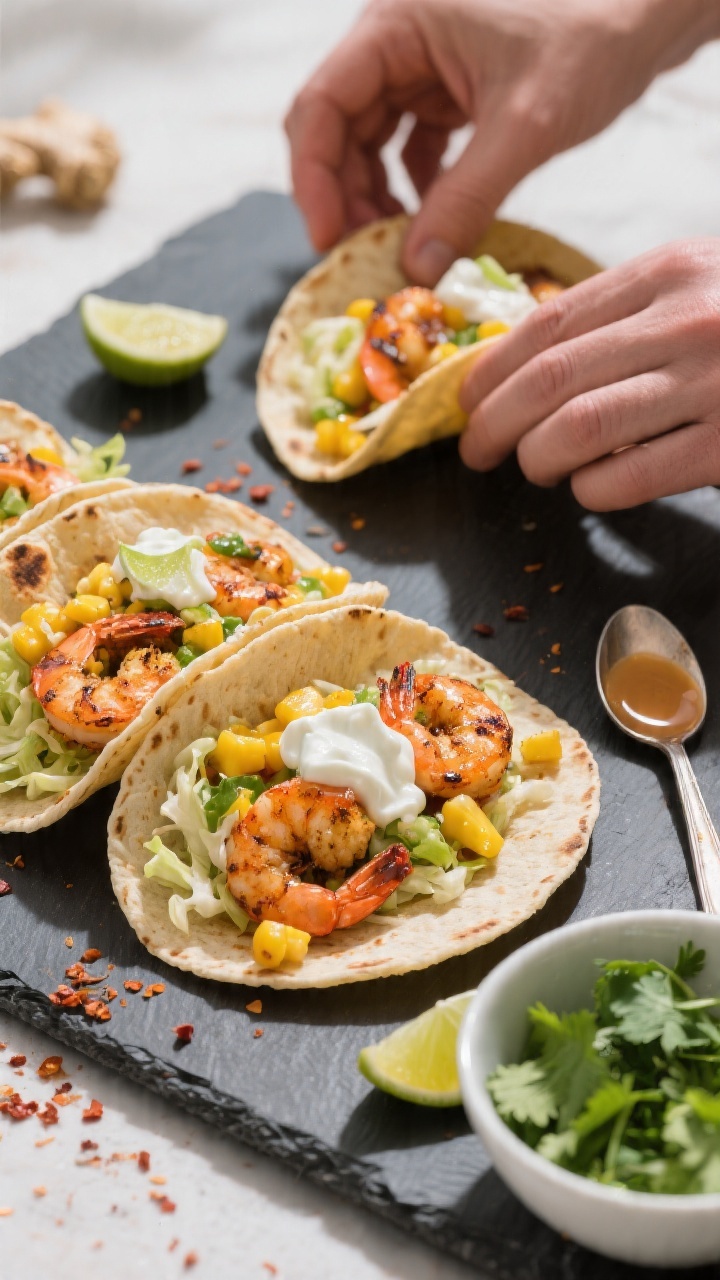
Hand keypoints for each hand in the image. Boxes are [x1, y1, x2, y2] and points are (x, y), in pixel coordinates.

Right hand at [285, 0, 717, 283]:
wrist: (645, 19)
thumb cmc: (591, 44)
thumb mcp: (525, 127)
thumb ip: (466, 199)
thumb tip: (417, 270)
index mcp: (397, 24)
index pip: (322, 104)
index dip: (314, 179)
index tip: (330, 241)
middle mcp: (396, 39)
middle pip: (337, 128)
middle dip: (346, 197)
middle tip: (364, 258)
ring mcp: (419, 65)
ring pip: (368, 142)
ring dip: (376, 199)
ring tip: (398, 249)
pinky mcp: (446, 89)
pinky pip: (407, 146)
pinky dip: (412, 189)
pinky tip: (430, 225)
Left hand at [458, 238, 719, 509]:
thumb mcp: (700, 290)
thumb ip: (628, 313)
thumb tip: (529, 365)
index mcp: (669, 273)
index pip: (550, 323)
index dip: (491, 368)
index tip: (467, 400)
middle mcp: (687, 322)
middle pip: (550, 377)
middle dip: (494, 422)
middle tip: (477, 450)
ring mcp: (712, 385)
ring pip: (578, 427)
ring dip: (537, 458)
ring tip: (537, 468)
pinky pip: (626, 477)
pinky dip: (591, 489)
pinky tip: (592, 485)